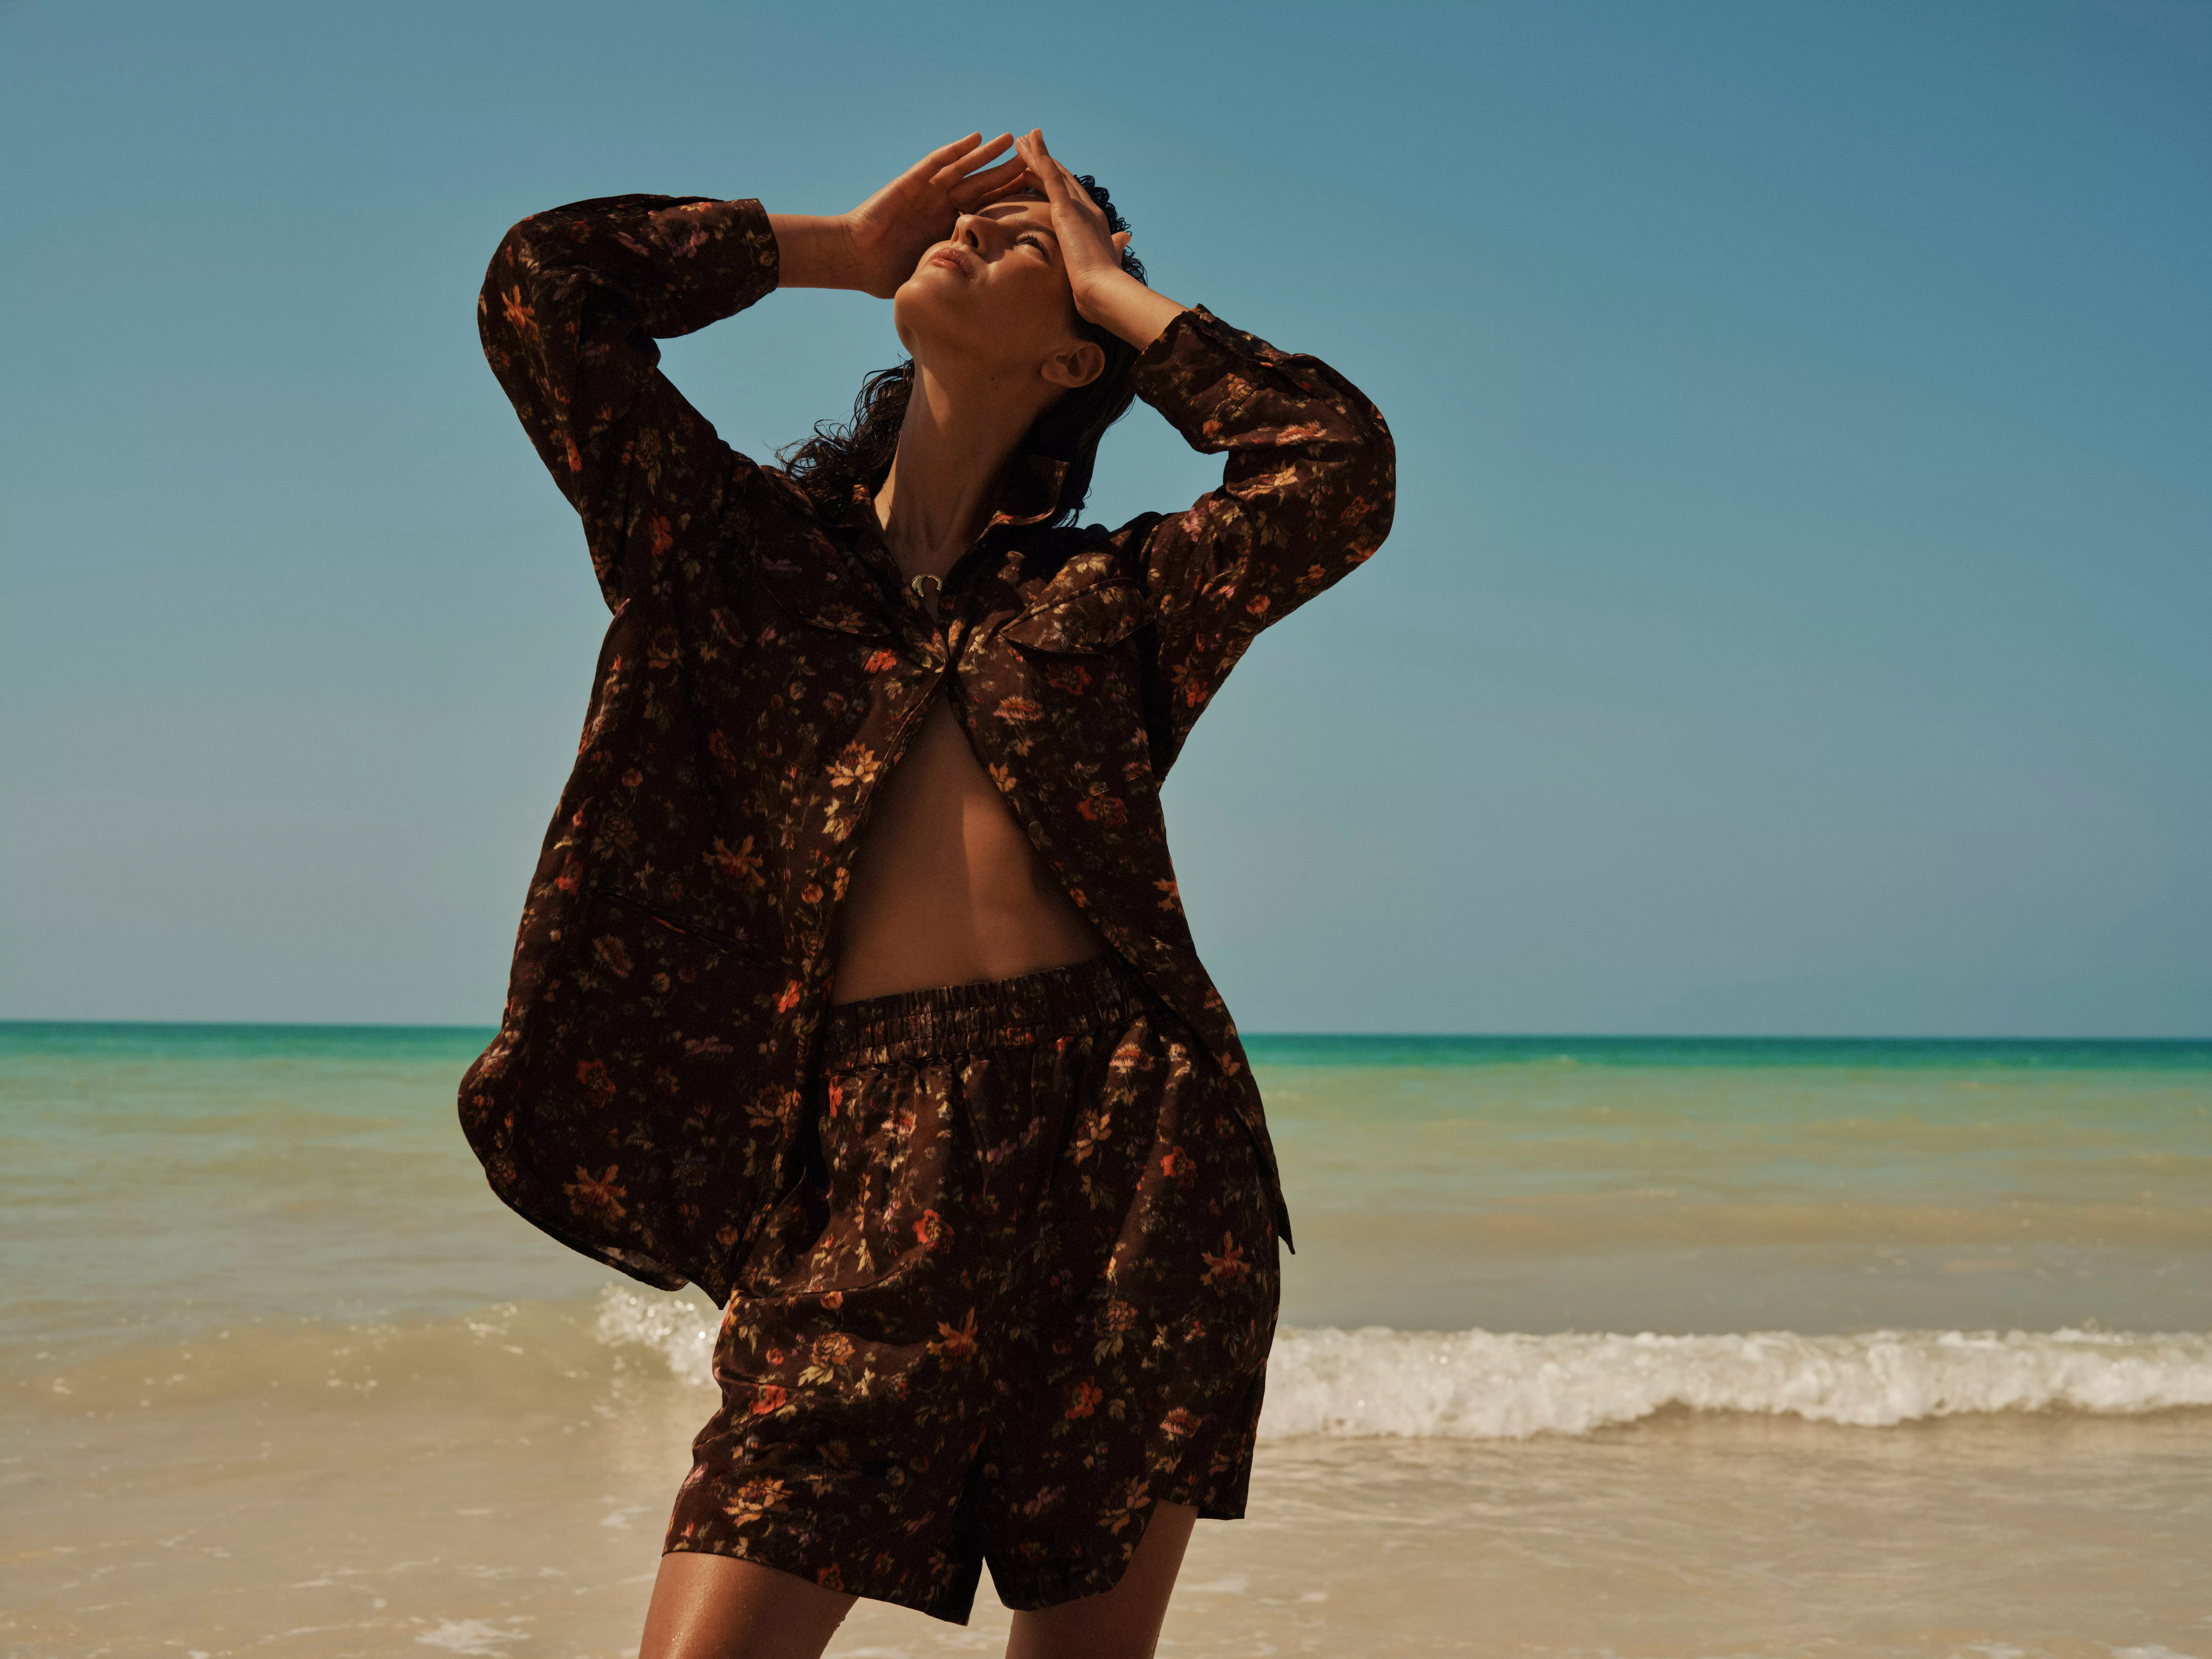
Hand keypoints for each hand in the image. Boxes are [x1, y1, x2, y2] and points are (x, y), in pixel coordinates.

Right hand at [838, 133, 1028, 297]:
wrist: (856, 259)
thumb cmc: (886, 272)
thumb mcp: (931, 275)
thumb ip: (955, 277)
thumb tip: (986, 302)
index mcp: (949, 227)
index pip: (986, 212)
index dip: (1010, 203)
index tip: (1036, 198)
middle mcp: (942, 206)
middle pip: (982, 186)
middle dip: (1007, 174)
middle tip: (1035, 162)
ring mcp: (928, 191)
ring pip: (965, 168)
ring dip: (988, 154)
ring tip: (1013, 140)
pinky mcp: (912, 182)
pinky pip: (937, 162)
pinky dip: (956, 150)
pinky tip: (976, 138)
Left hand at [1011, 129, 1134, 321]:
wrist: (1105, 292)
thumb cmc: (1102, 288)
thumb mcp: (1108, 261)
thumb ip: (1115, 247)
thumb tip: (1125, 239)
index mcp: (1094, 224)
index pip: (1071, 197)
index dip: (1056, 183)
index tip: (1038, 174)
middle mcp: (1088, 210)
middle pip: (1062, 180)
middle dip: (1045, 164)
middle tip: (1028, 148)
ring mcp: (1079, 208)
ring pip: (1055, 174)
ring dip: (1038, 155)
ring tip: (1021, 139)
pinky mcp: (1068, 210)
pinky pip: (1051, 177)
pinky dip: (1041, 158)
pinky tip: (1030, 141)